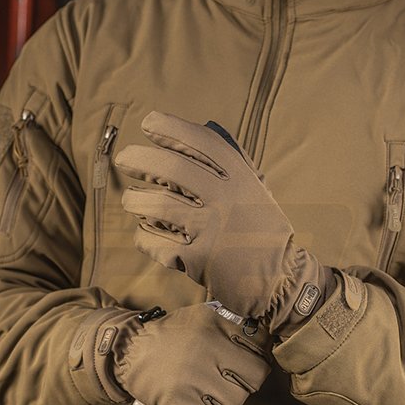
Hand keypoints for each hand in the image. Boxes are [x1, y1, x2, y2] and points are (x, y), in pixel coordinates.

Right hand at [108, 304, 270, 404]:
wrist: (129, 350)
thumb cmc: (173, 334)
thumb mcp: (203, 316)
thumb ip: (234, 324)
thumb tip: (265, 337)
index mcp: (215, 327)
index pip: (260, 353)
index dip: (256, 361)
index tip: (245, 363)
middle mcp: (207, 350)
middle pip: (253, 381)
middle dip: (245, 382)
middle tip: (229, 379)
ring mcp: (193, 378)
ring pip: (234, 402)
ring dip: (225, 399)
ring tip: (209, 389)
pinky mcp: (180, 401)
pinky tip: (195, 401)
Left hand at [115, 111, 333, 333]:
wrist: (280, 280)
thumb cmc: (264, 232)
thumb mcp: (257, 190)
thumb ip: (234, 161)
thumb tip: (207, 126)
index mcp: (240, 178)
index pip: (201, 141)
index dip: (170, 127)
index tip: (148, 123)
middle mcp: (225, 199)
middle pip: (172, 168)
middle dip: (139, 158)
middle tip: (124, 158)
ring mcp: (210, 229)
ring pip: (157, 205)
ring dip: (134, 200)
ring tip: (130, 200)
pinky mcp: (197, 258)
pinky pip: (155, 242)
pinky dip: (143, 236)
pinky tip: (145, 233)